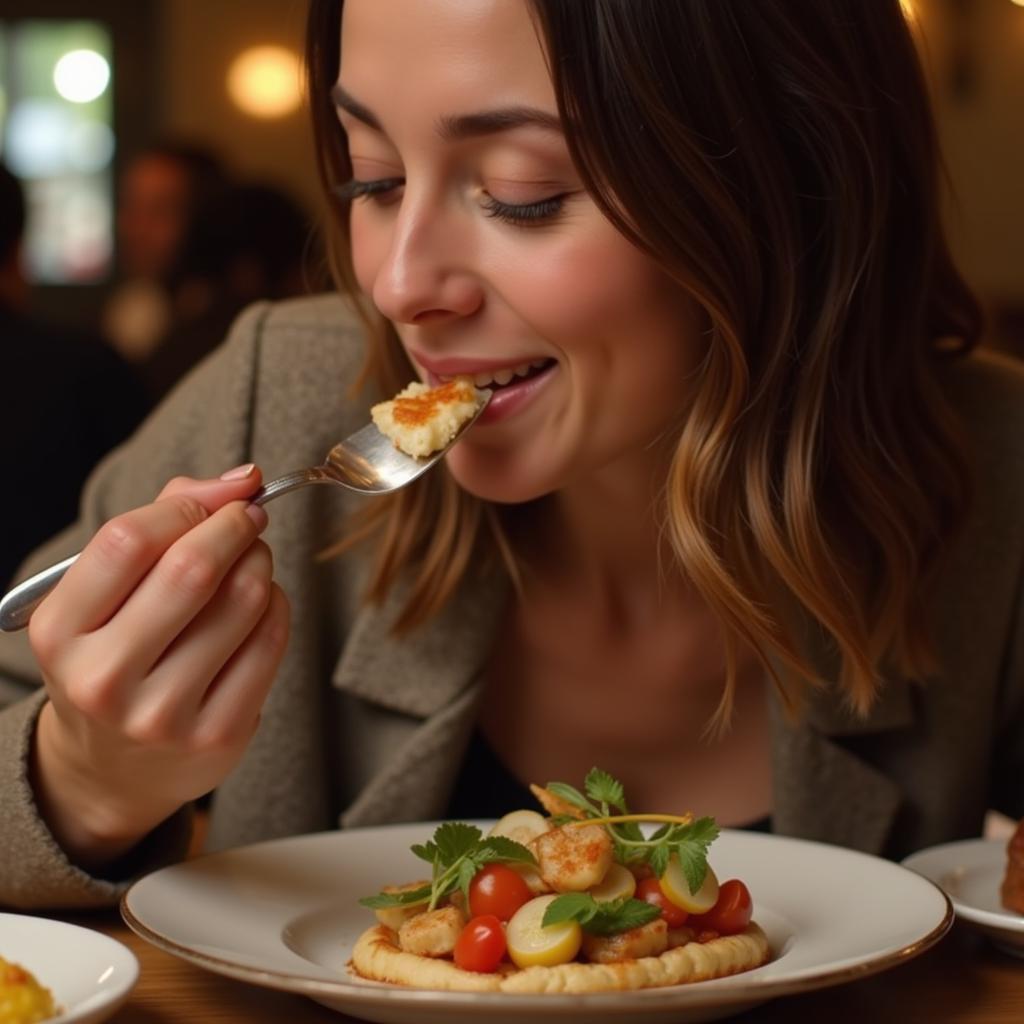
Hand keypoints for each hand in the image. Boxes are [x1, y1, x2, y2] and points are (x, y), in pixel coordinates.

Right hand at [27, 466, 290, 868]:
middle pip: (192, 569)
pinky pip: (270, 642)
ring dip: (261, 564)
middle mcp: (103, 678)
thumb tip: (246, 476)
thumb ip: (165, 518)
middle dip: (236, 527)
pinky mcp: (217, 735)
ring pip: (243, 602)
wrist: (115, 767)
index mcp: (60, 632)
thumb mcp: (108, 592)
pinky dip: (277, 605)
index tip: (213, 501)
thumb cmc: (116, 654)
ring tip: (253, 561)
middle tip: (249, 519)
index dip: (186, 507)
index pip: (128, 540)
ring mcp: (162, 715)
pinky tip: (262, 602)